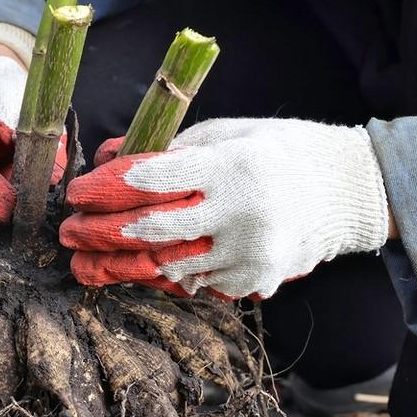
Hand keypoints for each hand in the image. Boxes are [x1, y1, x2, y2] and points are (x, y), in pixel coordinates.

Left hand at [60, 118, 388, 299]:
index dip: (107, 187)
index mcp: (232, 166)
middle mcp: (241, 213)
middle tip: (70, 234)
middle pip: (151, 230)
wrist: (346, 192)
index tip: (79, 192)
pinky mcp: (255, 281)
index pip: (152, 179)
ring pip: (167, 266)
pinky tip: (139, 269)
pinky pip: (196, 284)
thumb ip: (171, 148)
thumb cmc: (280, 151)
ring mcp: (249, 254)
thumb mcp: (228, 133)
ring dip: (121, 265)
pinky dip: (166, 275)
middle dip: (101, 233)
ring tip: (86, 264)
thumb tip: (112, 158)